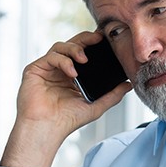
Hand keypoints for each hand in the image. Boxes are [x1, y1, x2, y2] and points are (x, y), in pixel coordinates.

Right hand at [1, 31, 131, 166]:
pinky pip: (51, 56)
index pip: (85, 53)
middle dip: (86, 39)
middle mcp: (60, 69)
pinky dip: (63, 61)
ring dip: (75, 49)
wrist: (47, 128)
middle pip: (73, 44)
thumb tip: (129, 84)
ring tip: (84, 59)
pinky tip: (72, 72)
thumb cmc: (68, 120)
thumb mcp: (96, 106)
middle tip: (98, 38)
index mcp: (74, 76)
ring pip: (61, 46)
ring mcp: (48, 68)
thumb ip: (113, 95)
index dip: (94, 44)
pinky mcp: (35, 69)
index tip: (106, 40)